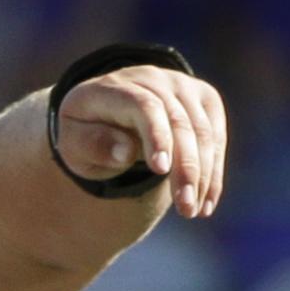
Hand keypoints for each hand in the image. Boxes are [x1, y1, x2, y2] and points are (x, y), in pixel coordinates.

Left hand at [54, 64, 225, 216]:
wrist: (108, 112)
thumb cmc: (87, 134)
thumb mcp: (74, 144)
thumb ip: (94, 144)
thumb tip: (126, 151)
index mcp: (113, 87)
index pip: (145, 106)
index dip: (156, 136)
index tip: (161, 170)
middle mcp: (152, 78)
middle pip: (179, 121)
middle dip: (186, 167)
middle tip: (185, 208)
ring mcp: (181, 85)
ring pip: (203, 130)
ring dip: (203, 174)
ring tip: (193, 212)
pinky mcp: (202, 99)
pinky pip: (215, 136)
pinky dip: (213, 172)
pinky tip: (206, 204)